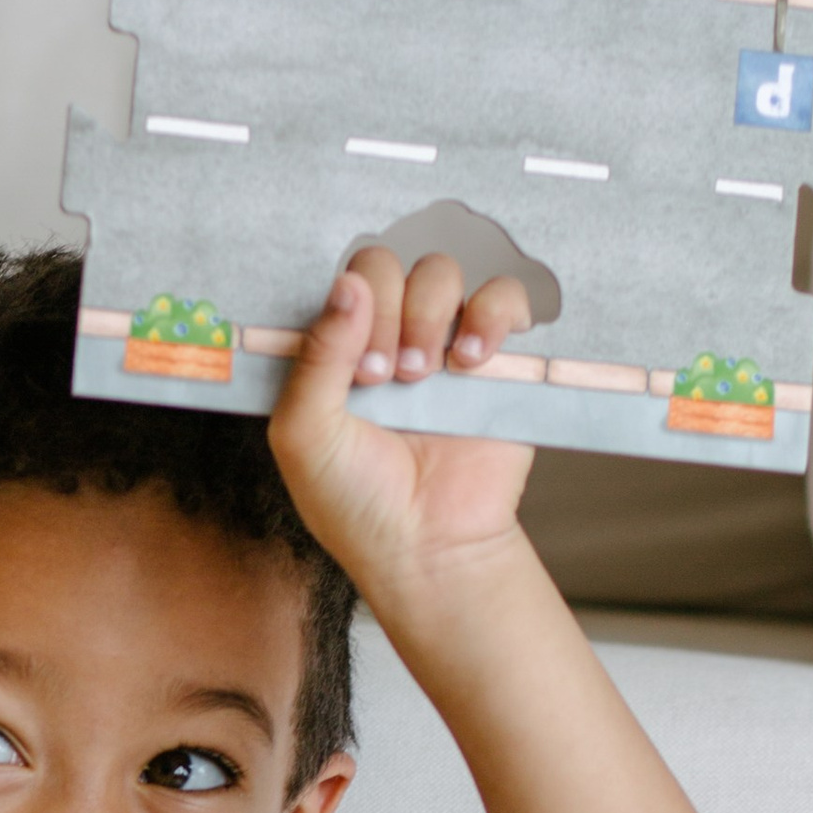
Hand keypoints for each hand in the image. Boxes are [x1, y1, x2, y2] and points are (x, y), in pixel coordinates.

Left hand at [267, 245, 536, 606]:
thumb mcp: (306, 435)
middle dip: (385, 313)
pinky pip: (506, 297)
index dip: (347, 310)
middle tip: (385, 378)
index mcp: (339, 353)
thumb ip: (316, 358)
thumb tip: (348, 283)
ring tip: (424, 378)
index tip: (354, 373)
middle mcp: (389, 340)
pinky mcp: (497, 362)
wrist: (426, 549)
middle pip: (387, 264)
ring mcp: (444, 347)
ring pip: (440, 271)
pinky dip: (492, 313)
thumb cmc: (356, 504)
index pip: (341, 284)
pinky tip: (471, 361)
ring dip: (429, 314)